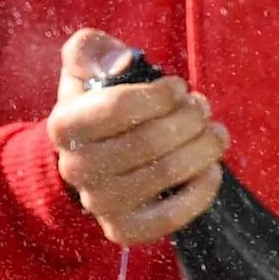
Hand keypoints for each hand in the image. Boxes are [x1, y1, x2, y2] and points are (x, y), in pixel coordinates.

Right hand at [49, 28, 226, 245]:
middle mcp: (75, 167)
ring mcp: (99, 202)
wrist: (94, 156)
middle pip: (149, 141)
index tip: (179, 88)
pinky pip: (169, 217)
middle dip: (189, 119)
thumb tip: (121, 61)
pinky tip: (210, 169)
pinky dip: (200, 191)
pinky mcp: (123, 229)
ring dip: (203, 148)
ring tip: (214, 133)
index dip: (160, 95)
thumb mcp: (89, 64)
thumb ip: (92, 49)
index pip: (117, 107)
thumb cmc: (101, 100)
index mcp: (64, 124)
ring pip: (165, 173)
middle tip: (202, 108)